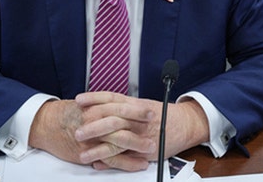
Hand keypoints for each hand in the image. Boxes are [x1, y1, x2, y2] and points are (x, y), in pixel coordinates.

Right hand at [29, 94, 153, 171]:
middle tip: (156, 125)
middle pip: (121, 121)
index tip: (149, 110)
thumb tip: (120, 106)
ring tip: (151, 147)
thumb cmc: (65, 114)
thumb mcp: (85, 105)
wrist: (45, 124)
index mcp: (95, 107)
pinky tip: (138, 164)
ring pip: (118, 141)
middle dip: (139, 124)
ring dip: (137, 144)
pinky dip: (126, 163)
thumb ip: (102, 106)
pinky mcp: (88, 153)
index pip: (119, 106)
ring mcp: (91, 138)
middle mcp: (94, 120)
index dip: (135, 109)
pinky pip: (111, 159)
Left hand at [75, 93, 208, 170]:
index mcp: (135, 104)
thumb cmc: (163, 114)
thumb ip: (124, 105)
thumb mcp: (143, 104)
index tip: (78, 100)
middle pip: (111, 119)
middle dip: (93, 126)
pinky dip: (111, 161)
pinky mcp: (145, 151)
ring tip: (82, 154)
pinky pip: (126, 157)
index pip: (111, 98)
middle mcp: (136, 118)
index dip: (94, 98)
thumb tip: (101, 105)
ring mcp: (141, 135)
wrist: (185, 124)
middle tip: (77, 131)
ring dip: (98, 149)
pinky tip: (99, 164)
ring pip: (116, 141)